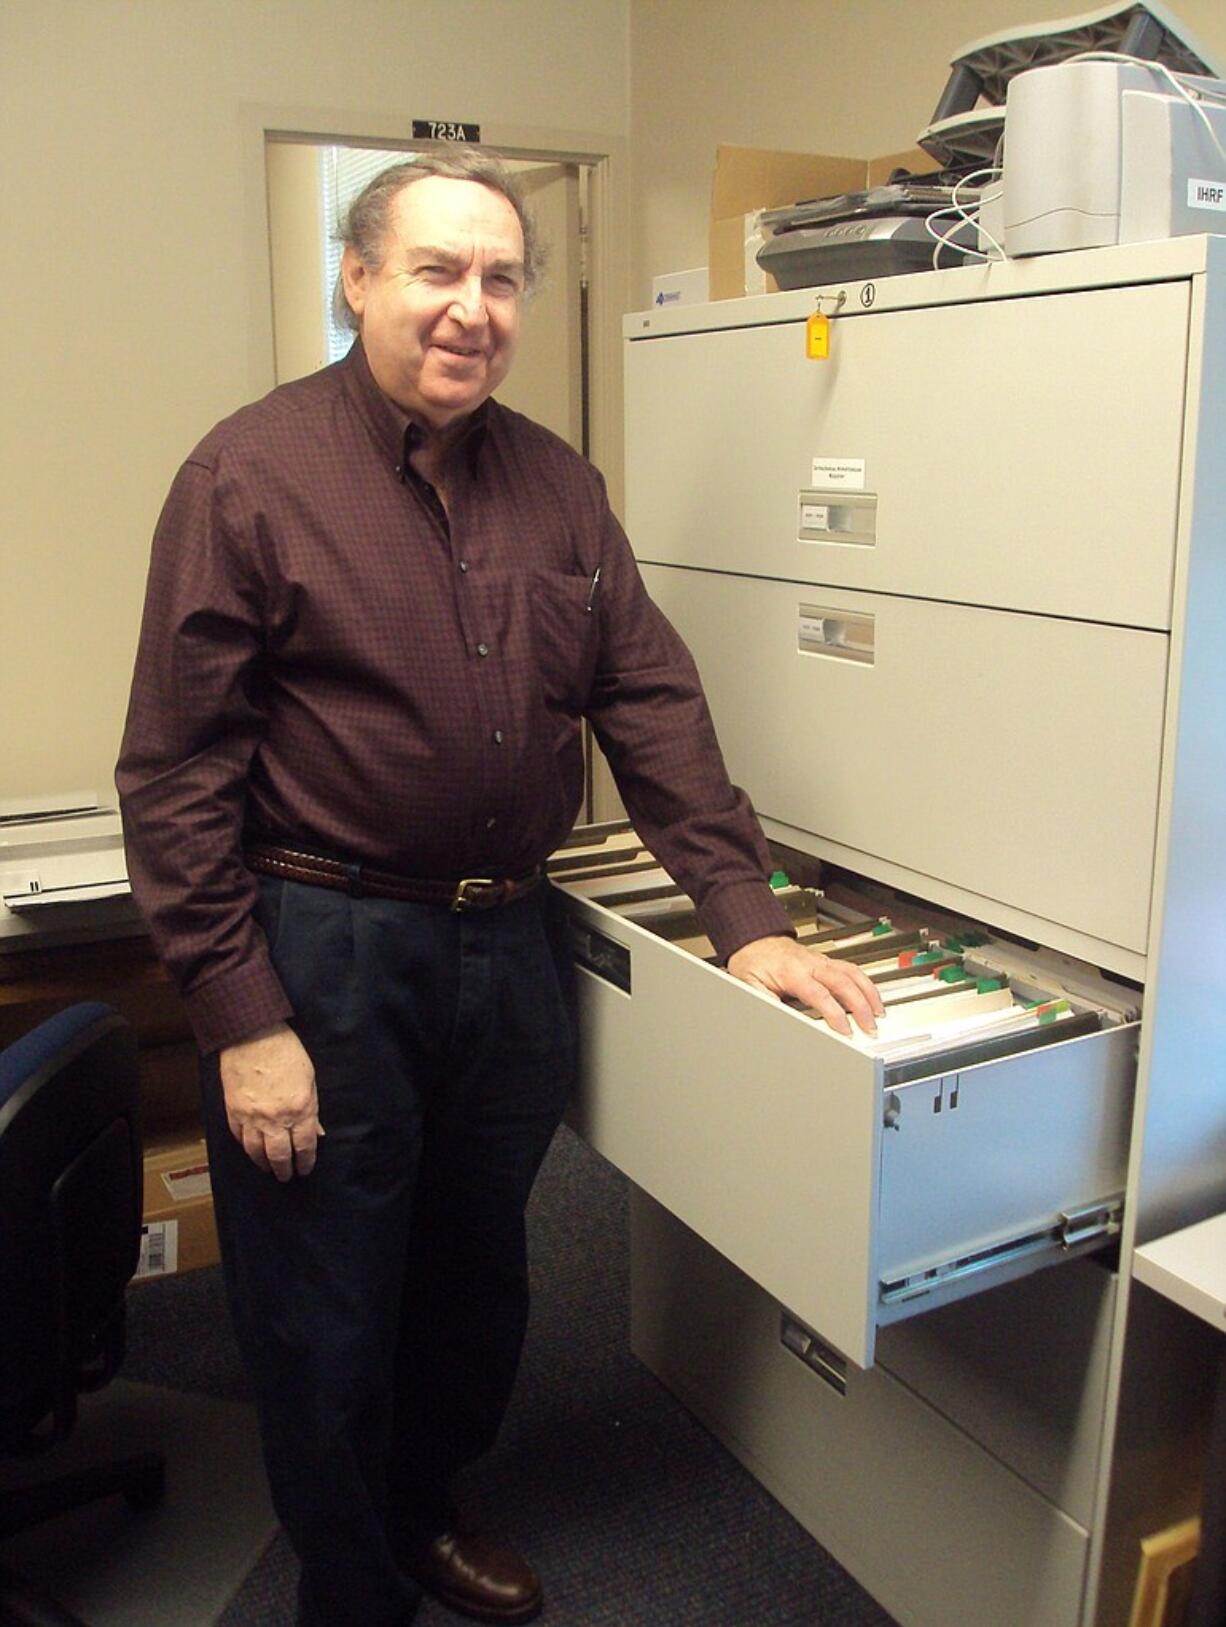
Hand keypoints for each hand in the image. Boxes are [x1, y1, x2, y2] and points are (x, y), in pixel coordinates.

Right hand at [218, 1022, 323, 1179]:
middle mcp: (275, 1119)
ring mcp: (251, 1118)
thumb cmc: (286, 1052)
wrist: (252, 1036)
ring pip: (256, 1152)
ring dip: (264, 1164)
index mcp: (300, 1110)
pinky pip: (240, 1139)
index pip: (305, 1146)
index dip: (306, 1161)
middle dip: (285, 1169)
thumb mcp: (309, 1079)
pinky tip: (252, 1151)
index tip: (305, 1169)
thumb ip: (312, 1108)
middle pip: (280, 1155)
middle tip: (287, 1176)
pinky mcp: (233, 1112)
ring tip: (270, 1168)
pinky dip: (247, 1149)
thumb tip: (316, 1132)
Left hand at [726, 935, 883, 1036]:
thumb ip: (765, 1002)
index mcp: (792, 972)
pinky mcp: (825, 961)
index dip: (835, 1014)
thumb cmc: (753, 961)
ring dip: (869, 993)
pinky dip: (865, 983)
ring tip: (879, 1014)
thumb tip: (776, 1022)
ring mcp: (820, 960)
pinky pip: (851, 969)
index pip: (820, 994)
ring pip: (852, 972)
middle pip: (844, 982)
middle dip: (861, 1005)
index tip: (845, 1031)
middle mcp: (810, 964)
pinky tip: (871, 996)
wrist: (754, 939)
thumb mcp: (749, 984)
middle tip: (870, 1027)